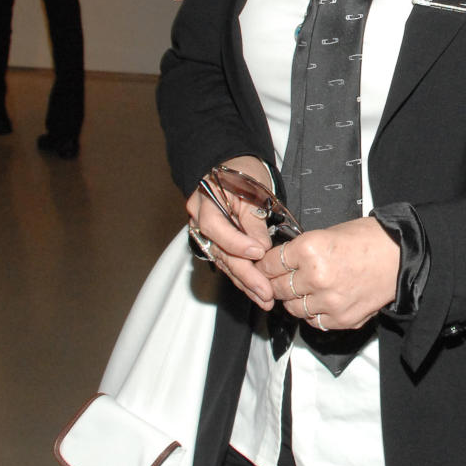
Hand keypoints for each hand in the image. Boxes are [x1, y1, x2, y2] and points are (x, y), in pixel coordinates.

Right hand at [185, 153, 275, 308]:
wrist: (232, 166)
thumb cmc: (242, 173)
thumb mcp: (252, 190)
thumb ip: (253, 221)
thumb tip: (261, 249)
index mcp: (205, 203)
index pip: (215, 227)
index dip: (236, 243)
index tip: (258, 252)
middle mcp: (200, 221)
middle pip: (220, 252)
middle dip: (245, 274)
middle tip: (265, 291)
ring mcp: (207, 235)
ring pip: (225, 263)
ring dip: (245, 282)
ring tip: (265, 299)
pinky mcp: (217, 243)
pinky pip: (228, 262)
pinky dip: (243, 277)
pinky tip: (257, 292)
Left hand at [260, 219, 399, 330]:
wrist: (402, 256)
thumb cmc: (368, 240)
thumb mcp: (327, 233)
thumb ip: (301, 250)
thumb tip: (278, 263)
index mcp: (310, 249)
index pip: (270, 264)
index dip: (265, 265)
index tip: (265, 266)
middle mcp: (316, 277)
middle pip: (277, 288)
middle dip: (275, 283)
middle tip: (279, 279)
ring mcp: (329, 301)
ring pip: (292, 308)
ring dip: (294, 300)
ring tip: (303, 290)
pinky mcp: (341, 318)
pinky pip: (313, 321)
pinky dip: (312, 313)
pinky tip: (320, 301)